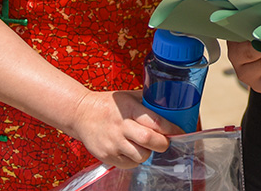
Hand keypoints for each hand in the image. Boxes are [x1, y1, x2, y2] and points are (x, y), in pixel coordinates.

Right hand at [68, 89, 182, 167]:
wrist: (80, 114)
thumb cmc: (108, 104)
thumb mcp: (127, 97)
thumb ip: (146, 102)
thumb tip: (170, 106)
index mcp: (128, 109)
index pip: (154, 121)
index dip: (170, 128)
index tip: (180, 132)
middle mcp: (120, 126)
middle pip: (148, 140)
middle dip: (162, 143)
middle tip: (165, 142)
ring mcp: (112, 143)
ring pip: (140, 156)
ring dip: (148, 152)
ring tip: (144, 145)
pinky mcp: (106, 156)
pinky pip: (129, 164)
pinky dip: (135, 159)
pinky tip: (132, 149)